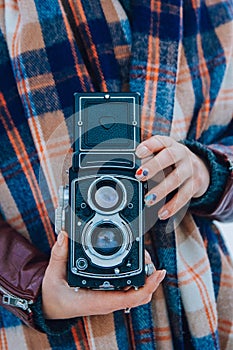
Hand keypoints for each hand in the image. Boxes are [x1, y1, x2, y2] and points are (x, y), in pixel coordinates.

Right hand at [42, 232, 165, 318]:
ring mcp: (109, 298)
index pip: (132, 298)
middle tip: (147, 255)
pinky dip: (136, 279)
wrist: (49, 306)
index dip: (149, 285)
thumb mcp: (54, 274)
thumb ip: (59, 254)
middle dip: (149, 275)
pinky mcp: (107, 294)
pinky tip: (136, 265)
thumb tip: (65, 235)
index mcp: (98, 300)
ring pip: (136, 292)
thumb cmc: (53, 295)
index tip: (159, 272)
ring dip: (144, 276)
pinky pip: (128, 290)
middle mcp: (108, 301)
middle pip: (140, 293)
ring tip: (143, 257)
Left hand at [135, 135, 209, 219]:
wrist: (201, 167)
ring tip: (148, 200)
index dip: (149, 146)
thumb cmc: (174, 161)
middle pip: (169, 156)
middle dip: (154, 166)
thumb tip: (133, 167)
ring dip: (161, 191)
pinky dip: (173, 206)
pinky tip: (162, 213)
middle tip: (140, 176)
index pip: (160, 141)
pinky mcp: (196, 184)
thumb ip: (149, 157)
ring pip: (176, 179)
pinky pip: (184, 196)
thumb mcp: (164, 153)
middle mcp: (182, 154)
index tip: (138, 153)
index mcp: (170, 144)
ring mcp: (191, 169)